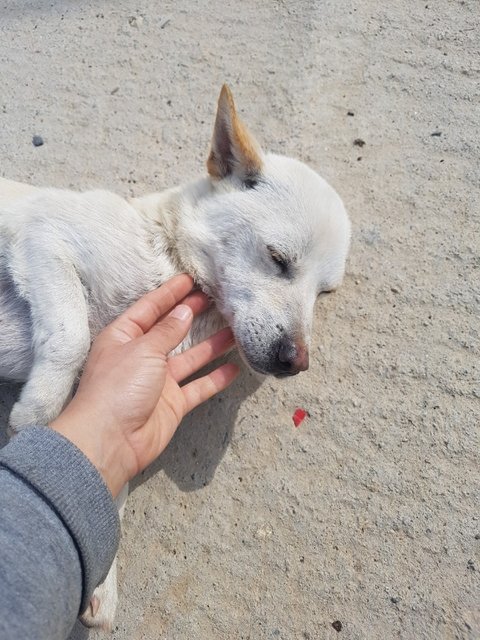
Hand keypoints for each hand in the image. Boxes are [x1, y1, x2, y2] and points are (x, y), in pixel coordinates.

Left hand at [51, 274, 238, 495]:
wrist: (110, 441)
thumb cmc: (118, 387)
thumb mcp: (142, 349)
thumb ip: (167, 330)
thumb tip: (184, 311)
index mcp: (125, 337)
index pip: (151, 308)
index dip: (170, 293)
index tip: (192, 278)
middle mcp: (142, 356)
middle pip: (172, 330)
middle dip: (193, 314)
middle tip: (218, 298)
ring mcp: (159, 381)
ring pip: (190, 357)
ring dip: (211, 345)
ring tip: (235, 329)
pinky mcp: (173, 403)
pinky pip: (198, 387)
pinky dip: (216, 378)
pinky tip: (235, 368)